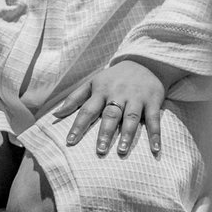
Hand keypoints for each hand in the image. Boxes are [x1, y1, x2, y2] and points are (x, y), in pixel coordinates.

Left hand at [52, 59, 169, 157]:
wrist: (145, 61)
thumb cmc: (114, 77)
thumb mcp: (93, 83)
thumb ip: (74, 99)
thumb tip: (55, 115)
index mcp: (101, 91)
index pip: (87, 110)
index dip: (78, 126)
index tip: (70, 141)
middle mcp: (118, 94)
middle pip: (110, 114)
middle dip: (104, 132)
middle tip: (99, 150)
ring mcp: (136, 98)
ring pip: (131, 117)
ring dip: (127, 134)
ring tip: (121, 150)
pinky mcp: (153, 100)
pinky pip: (154, 119)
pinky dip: (156, 134)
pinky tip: (155, 149)